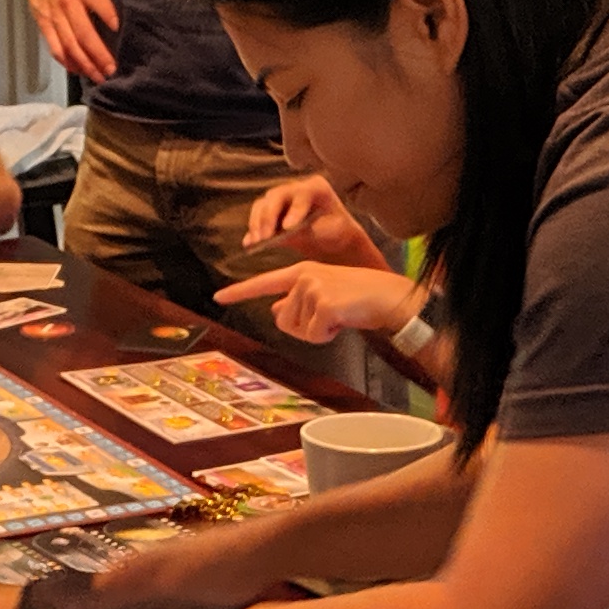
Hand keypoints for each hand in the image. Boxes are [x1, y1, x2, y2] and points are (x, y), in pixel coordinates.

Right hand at [18, 0, 118, 83]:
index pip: (99, 3)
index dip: (109, 17)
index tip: (121, 32)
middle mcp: (68, 3)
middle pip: (84, 34)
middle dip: (99, 55)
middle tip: (113, 70)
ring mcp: (54, 16)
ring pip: (69, 45)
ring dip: (85, 65)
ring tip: (99, 78)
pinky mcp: (44, 25)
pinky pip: (55, 48)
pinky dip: (67, 62)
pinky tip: (79, 72)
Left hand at [217, 261, 424, 348]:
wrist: (390, 297)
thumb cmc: (360, 299)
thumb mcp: (325, 296)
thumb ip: (298, 302)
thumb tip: (275, 310)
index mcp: (301, 271)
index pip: (263, 282)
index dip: (239, 291)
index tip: (218, 296)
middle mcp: (303, 277)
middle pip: (282, 320)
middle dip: (303, 328)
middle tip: (329, 318)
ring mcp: (313, 288)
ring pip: (297, 330)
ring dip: (318, 332)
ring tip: (340, 316)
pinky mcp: (324, 304)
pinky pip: (313, 335)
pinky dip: (328, 336)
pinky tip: (344, 321)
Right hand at [242, 173, 380, 266]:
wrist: (334, 240)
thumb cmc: (337, 233)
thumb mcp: (329, 232)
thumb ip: (308, 230)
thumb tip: (283, 233)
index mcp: (316, 187)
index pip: (301, 195)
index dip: (293, 210)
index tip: (288, 228)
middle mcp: (296, 188)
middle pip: (276, 197)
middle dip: (268, 217)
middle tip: (265, 238)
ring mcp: (282, 200)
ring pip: (263, 205)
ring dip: (257, 224)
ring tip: (256, 243)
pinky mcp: (272, 213)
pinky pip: (258, 219)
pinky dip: (253, 231)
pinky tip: (249, 244)